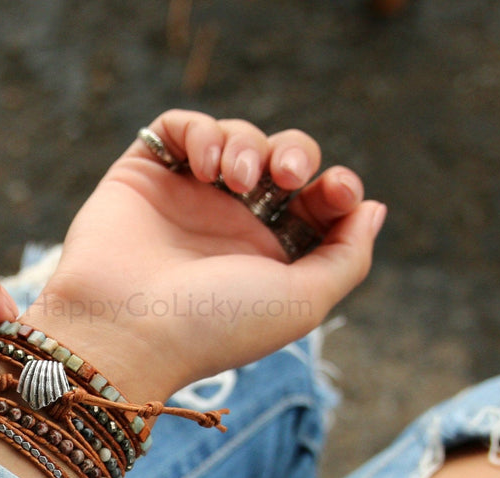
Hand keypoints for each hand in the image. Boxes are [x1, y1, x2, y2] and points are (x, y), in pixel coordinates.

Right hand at [31, 111, 386, 400]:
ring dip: (248, 145)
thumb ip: (348, 256)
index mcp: (269, 257)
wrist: (127, 329)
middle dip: (296, 154)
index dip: (336, 186)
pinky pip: (178, 127)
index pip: (316, 201)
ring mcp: (185, 197)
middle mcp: (229, 224)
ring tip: (237, 179)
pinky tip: (203, 165)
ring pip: (235, 138)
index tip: (335, 192)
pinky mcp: (142, 175)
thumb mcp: (303, 302)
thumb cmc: (215, 325)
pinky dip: (200, 132)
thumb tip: (372, 209)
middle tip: (286, 176)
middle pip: (283, 158)